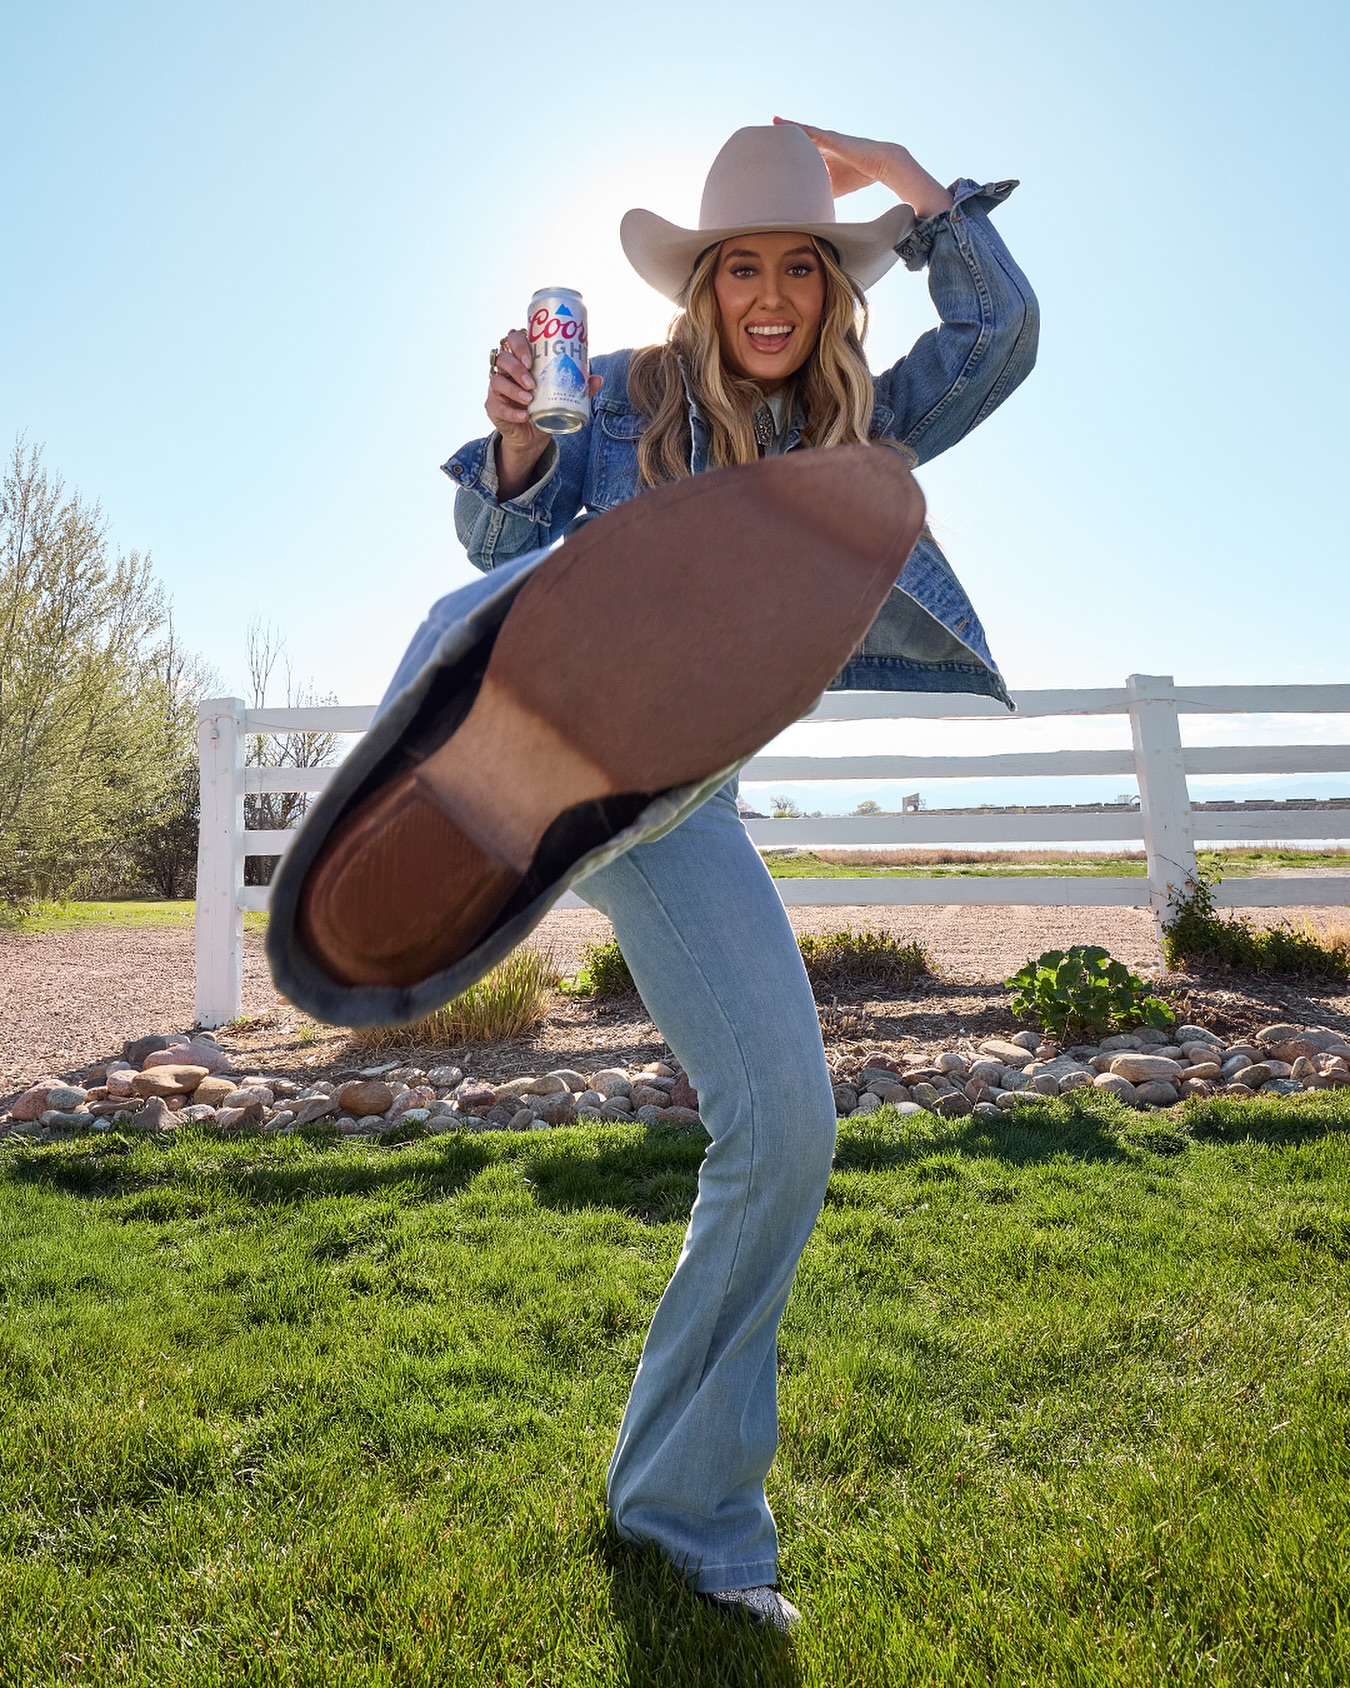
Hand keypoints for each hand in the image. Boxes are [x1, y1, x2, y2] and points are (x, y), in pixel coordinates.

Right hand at [485, 328, 602, 498]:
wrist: (534, 435)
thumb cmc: (547, 406)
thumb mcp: (563, 395)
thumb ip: (579, 386)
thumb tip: (598, 379)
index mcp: (521, 358)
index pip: (514, 339)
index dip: (519, 344)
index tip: (531, 359)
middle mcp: (506, 369)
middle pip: (503, 357)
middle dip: (516, 367)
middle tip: (531, 381)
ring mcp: (497, 387)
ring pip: (496, 380)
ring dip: (513, 389)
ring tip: (529, 398)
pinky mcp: (492, 406)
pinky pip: (496, 406)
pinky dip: (510, 412)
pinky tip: (523, 416)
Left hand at [772, 117, 953, 217]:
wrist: (881, 163)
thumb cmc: (860, 176)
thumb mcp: (834, 188)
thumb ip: (820, 194)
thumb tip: (807, 214)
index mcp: (825, 157)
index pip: (802, 156)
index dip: (787, 156)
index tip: (772, 158)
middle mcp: (824, 146)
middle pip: (799, 143)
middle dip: (784, 141)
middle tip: (765, 140)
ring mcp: (826, 140)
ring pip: (800, 134)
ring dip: (785, 130)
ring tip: (770, 125)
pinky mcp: (830, 138)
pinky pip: (808, 131)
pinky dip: (793, 127)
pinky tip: (780, 122)